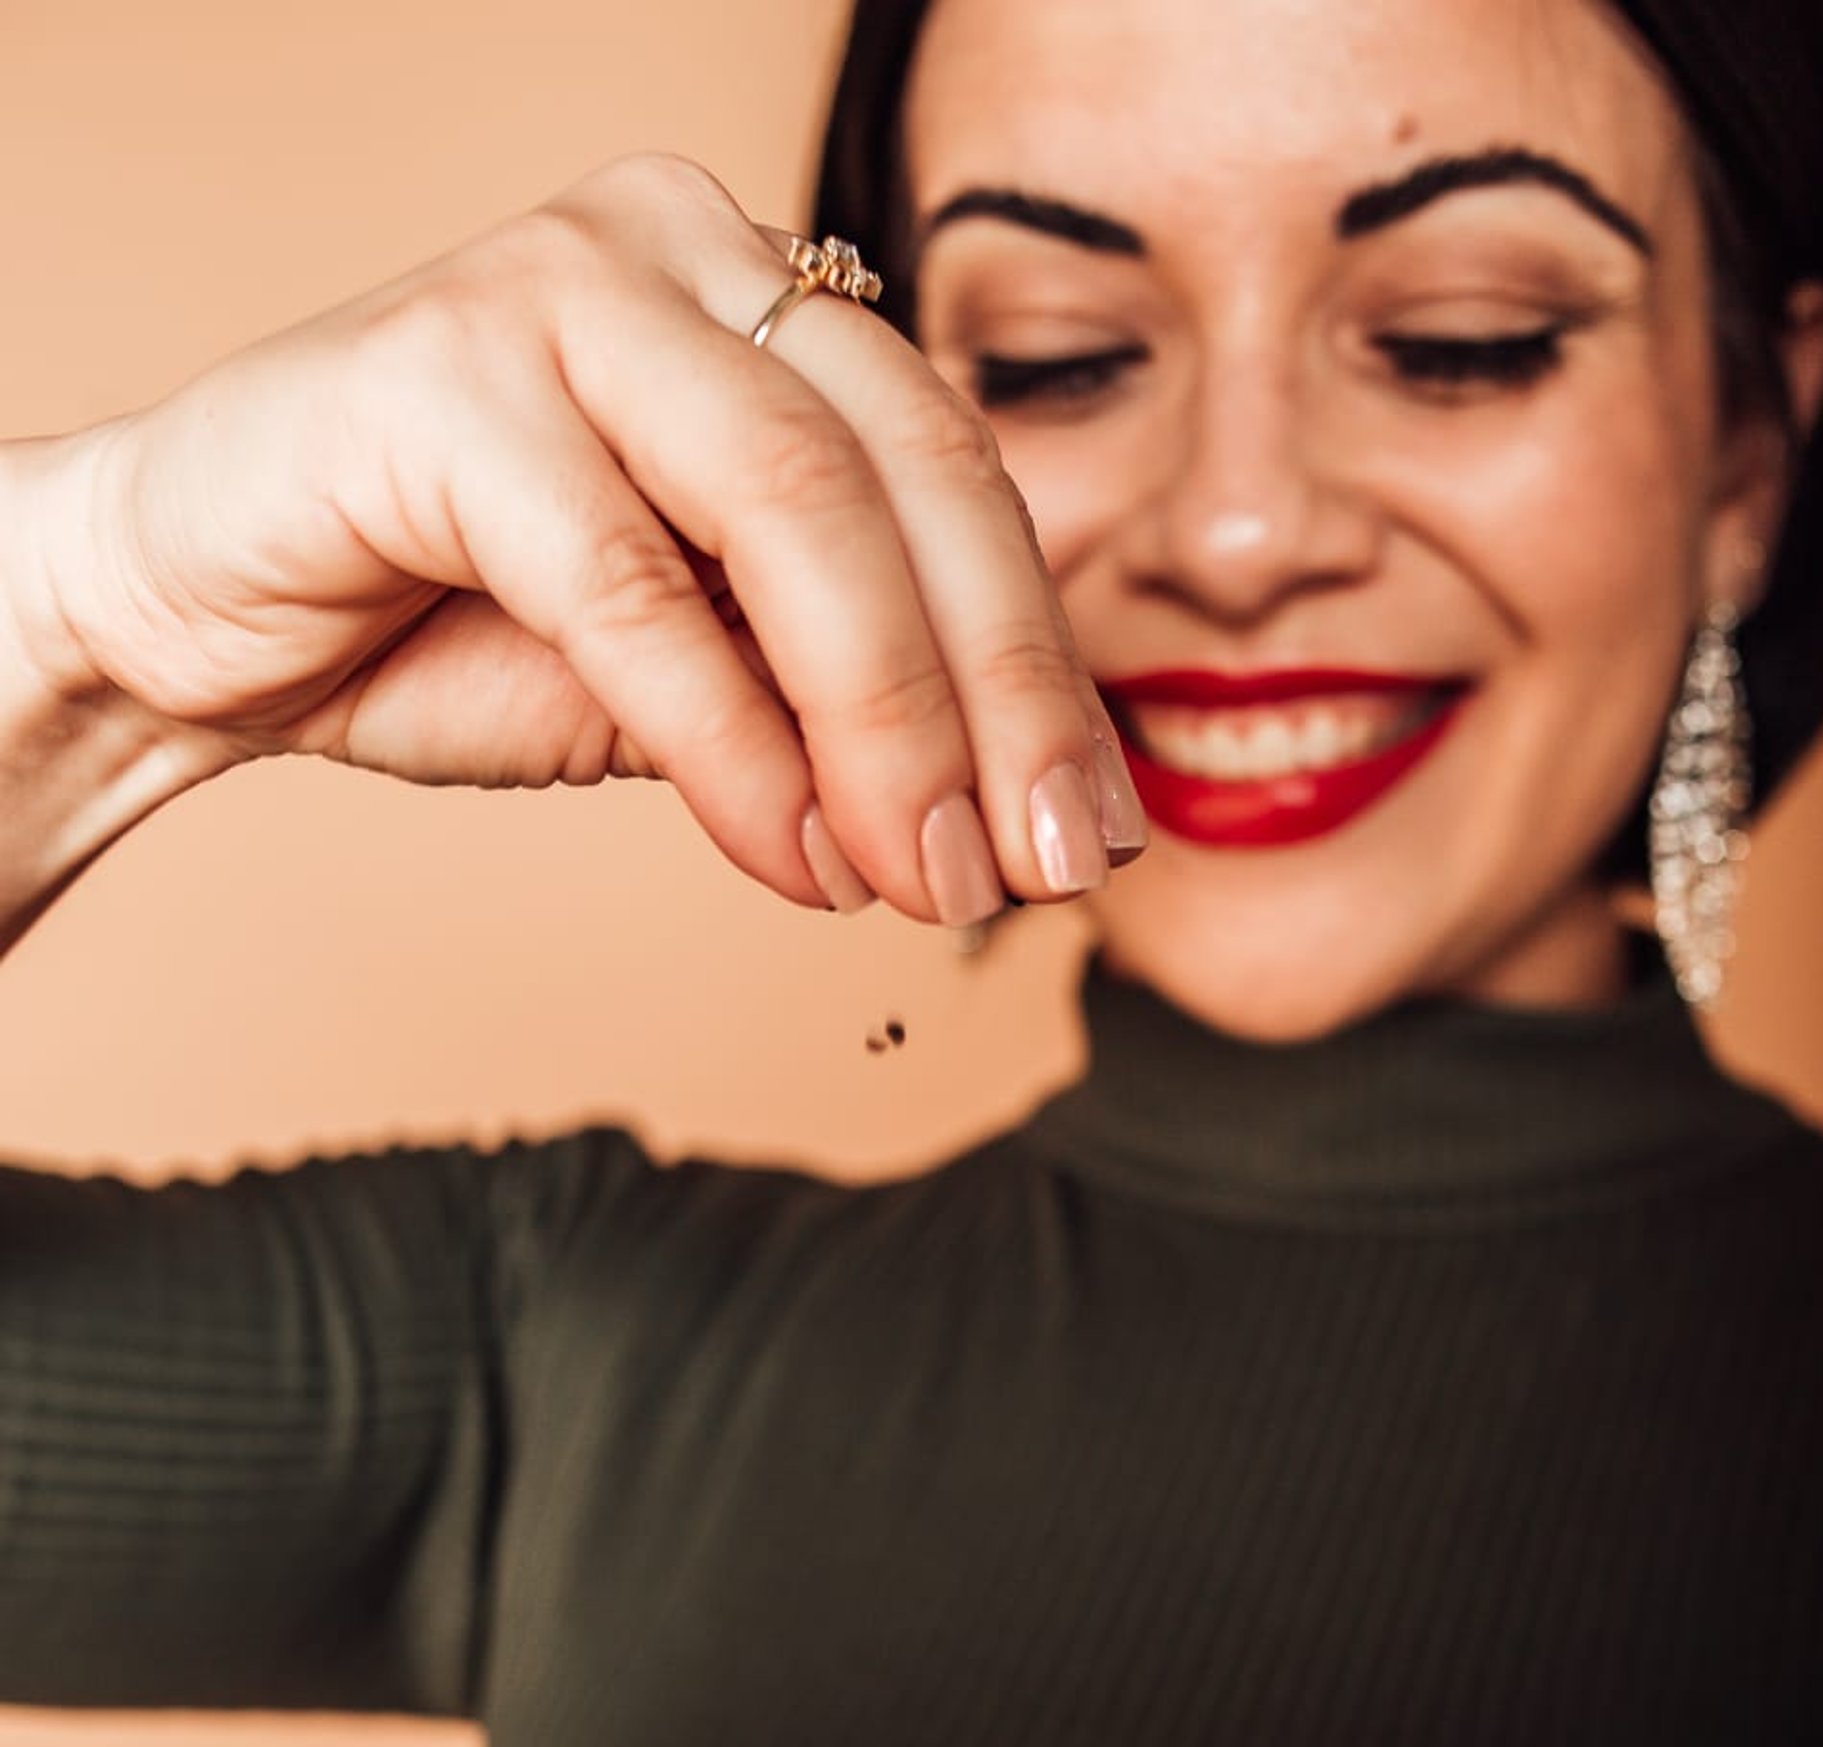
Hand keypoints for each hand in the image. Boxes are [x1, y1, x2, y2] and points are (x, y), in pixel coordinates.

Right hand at [5, 155, 1138, 915]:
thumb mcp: (695, 666)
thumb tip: (999, 811)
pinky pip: (633, 586)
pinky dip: (730, 744)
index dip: (1042, 661)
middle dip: (999, 698)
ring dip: (885, 727)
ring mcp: (561, 289)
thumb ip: (825, 691)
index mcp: (762, 294)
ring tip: (924, 882)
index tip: (1092, 830)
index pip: (960, 473)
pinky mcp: (442, 377)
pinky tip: (788, 856)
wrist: (192, 616)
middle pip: (913, 476)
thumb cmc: (445, 622)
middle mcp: (680, 250)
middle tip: (1037, 869)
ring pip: (796, 514)